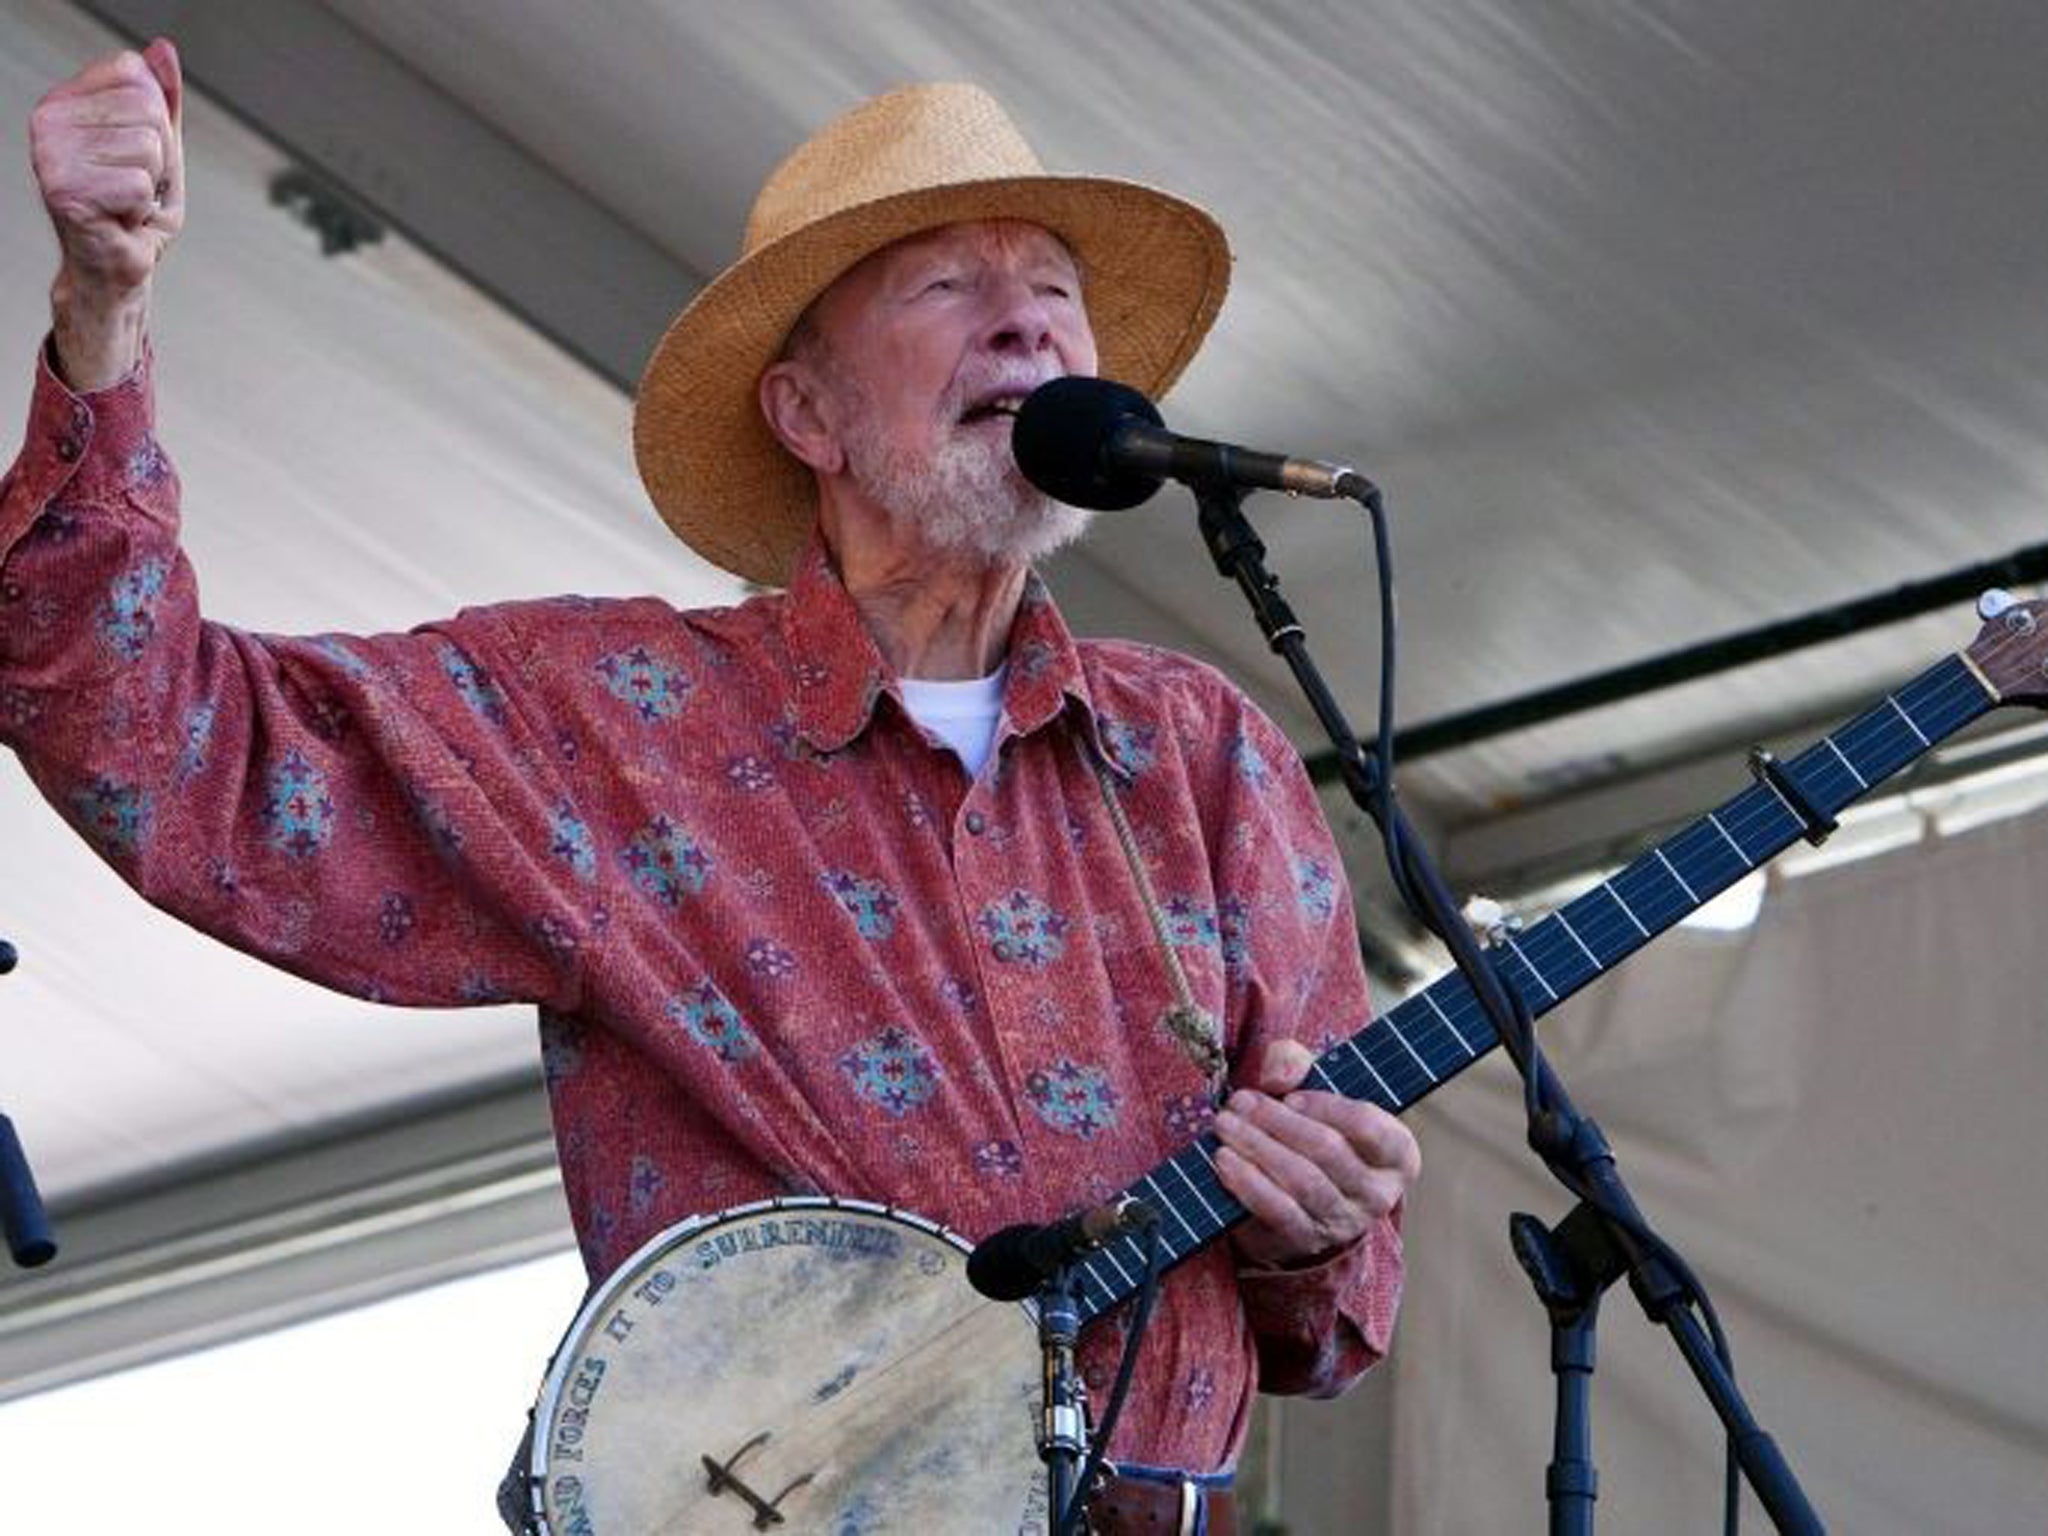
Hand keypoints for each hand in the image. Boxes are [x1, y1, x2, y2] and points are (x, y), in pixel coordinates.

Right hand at [32, 38, 183, 386]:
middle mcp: (47, 122)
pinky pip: (141, 185)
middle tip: (134, 185)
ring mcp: (51, 157)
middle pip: (146, 111)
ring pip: (148, 147)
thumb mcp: (159, 147)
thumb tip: (163, 50)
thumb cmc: (133, 209)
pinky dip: (143, 209)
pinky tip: (120, 219)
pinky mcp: (67, 192)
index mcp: (64, 102)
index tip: (135, 154)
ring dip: (151, 183)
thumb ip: (163, 99)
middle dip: (158, 156)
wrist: (115, 267)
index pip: (134, 73)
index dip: (156, 120)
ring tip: (126, 202)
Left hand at [1214, 1038, 1419, 1269]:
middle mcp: (1378, 1193)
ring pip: (1303, 1181)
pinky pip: (1279, 1211)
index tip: (1290, 1097)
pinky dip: (1249, 1184)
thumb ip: (1297, 1066)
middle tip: (1240, 1102)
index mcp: (1396, 1153)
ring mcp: (1345, 1221)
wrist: (1299, 1202)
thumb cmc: (1311, 1135)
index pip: (1369, 1126)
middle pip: (1328, 1150)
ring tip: (1225, 1126)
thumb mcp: (1312, 1095)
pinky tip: (1224, 1161)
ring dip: (1258, 1148)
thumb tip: (1278, 1067)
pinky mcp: (1308, 1239)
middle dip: (1278, 1122)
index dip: (1327, 1108)